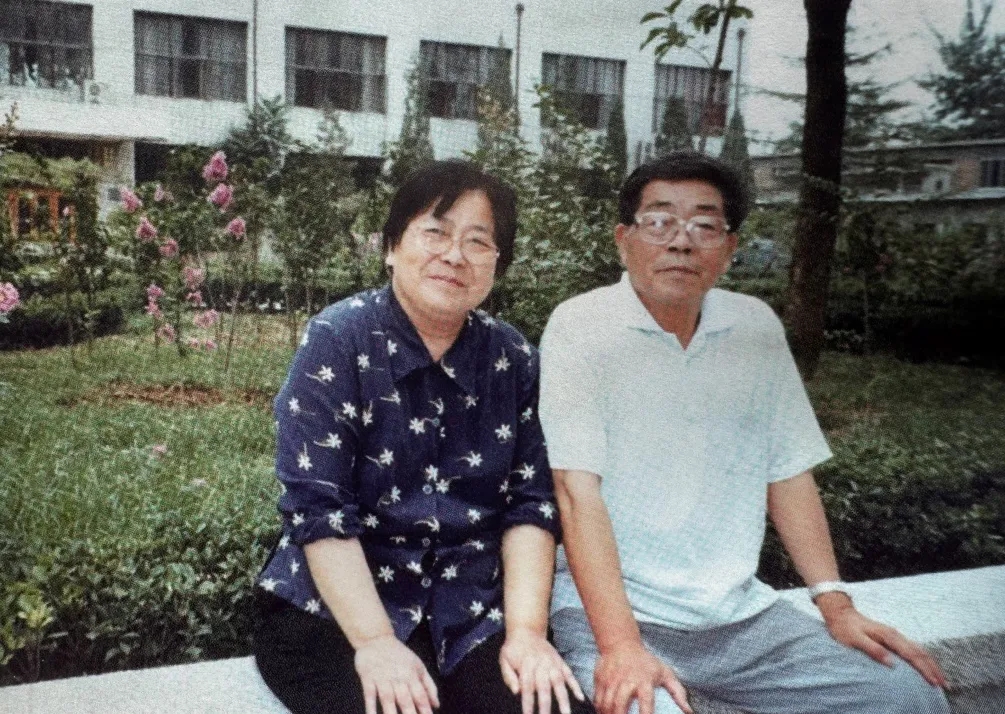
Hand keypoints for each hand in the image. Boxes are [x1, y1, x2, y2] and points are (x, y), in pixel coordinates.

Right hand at [354, 633, 439, 713]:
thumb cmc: (400, 654)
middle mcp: (398, 678)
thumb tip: (436, 705)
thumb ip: (429, 685)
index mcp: (412, 675)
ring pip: (388, 700)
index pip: (421, 696)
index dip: (425, 710)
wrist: (377, 639)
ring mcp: (382, 679)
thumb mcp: (418, 665)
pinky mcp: (368, 679)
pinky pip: (369, 695)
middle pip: (405, 700)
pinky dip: (370, 707)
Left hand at [500, 627, 585, 713]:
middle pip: (544, 688)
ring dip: (563, 699)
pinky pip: (570, 674)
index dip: (528, 703)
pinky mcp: (560, 661)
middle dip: (546, 706)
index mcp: (526, 666)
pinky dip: (575, 685)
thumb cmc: (514, 648)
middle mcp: (542, 665)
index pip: (527, 688)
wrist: (527, 630)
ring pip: (559, 682)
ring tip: (566, 713)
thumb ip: (508, 676)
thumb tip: (516, 692)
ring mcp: (553, 663)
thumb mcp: (504, 658)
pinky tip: (580, 697)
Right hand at [593, 641, 690, 713]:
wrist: (621, 643)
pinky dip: (600, 709)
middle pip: (620, 704)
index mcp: (644, 681)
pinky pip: (597, 698)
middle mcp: (626, 680)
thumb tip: (689, 711)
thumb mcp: (664, 673)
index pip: (646, 703)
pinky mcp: (600, 679)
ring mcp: (611, 680)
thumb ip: (677, 692)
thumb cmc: (645, 661)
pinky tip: (604, 713)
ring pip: (606, 703)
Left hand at [819, 594, 946, 687]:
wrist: (840, 613)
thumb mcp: (854, 640)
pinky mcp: (893, 638)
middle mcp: (895, 635)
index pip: (912, 655)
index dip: (925, 670)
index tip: (934, 682)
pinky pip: (913, 649)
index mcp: (888, 636)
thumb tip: (892, 663)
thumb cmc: (845, 628)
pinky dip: (923, 659)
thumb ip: (873, 650)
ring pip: (919, 650)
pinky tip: (925, 667)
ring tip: (940, 679)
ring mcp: (895, 636)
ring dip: (931, 664)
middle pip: (921, 653)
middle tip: (945, 685)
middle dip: (934, 669)